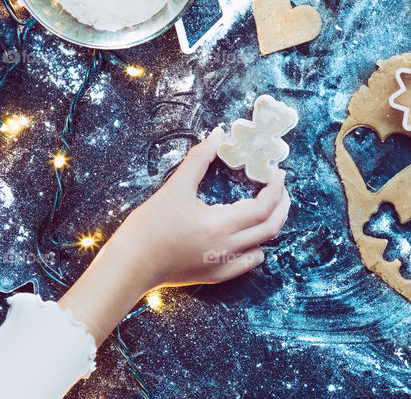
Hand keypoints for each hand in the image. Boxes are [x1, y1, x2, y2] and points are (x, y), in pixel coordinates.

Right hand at [60, 127, 290, 344]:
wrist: (128, 265)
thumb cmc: (147, 227)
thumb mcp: (174, 188)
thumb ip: (200, 159)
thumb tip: (219, 134)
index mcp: (219, 224)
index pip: (263, 206)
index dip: (276, 188)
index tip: (279, 173)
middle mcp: (226, 248)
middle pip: (271, 227)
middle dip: (282, 205)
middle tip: (280, 187)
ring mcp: (222, 265)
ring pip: (263, 247)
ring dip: (270, 225)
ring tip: (268, 207)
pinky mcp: (215, 276)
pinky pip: (248, 263)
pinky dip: (255, 248)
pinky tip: (248, 235)